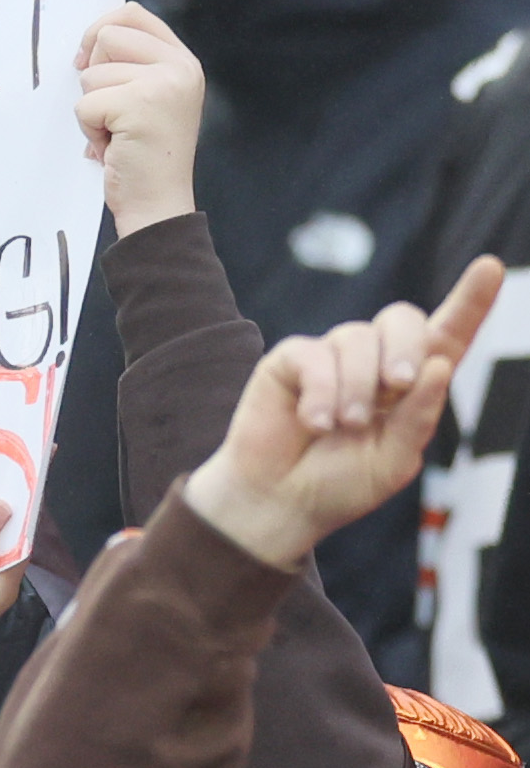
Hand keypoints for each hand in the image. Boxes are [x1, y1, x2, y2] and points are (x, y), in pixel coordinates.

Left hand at [74, 2, 204, 237]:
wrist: (158, 203)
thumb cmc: (144, 155)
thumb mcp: (147, 99)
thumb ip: (131, 65)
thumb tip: (90, 41)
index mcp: (182, 61)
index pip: (133, 13)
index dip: (100, 31)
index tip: (88, 59)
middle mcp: (179, 67)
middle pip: (107, 35)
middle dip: (94, 74)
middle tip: (111, 111)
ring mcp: (162, 84)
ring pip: (91, 74)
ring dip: (92, 109)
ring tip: (117, 133)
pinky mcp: (139, 104)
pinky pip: (85, 104)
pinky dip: (89, 129)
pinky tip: (112, 146)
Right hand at [185, 256, 502, 569]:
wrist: (278, 501)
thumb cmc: (339, 485)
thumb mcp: (394, 462)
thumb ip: (420, 417)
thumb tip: (439, 366)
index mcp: (412, 388)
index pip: (446, 337)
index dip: (470, 302)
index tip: (490, 267)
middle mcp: (375, 364)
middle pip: (404, 320)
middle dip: (407, 348)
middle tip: (397, 386)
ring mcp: (332, 358)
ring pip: (358, 339)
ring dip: (356, 389)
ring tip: (342, 427)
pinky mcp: (291, 360)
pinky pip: (315, 355)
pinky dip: (320, 393)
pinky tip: (313, 423)